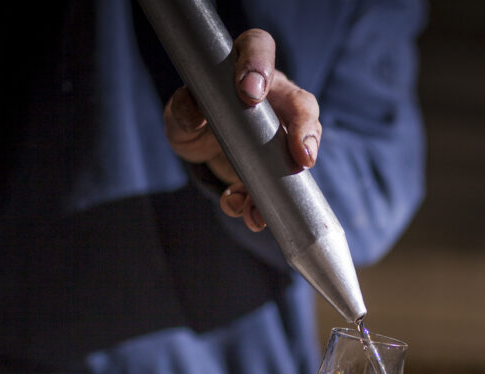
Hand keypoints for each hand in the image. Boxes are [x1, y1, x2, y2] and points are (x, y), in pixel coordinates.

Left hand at [163, 28, 321, 231]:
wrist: (202, 148)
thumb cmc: (195, 115)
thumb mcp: (180, 112)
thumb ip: (183, 108)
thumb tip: (194, 115)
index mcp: (244, 66)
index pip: (259, 48)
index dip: (259, 66)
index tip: (250, 93)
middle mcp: (273, 95)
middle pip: (301, 102)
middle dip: (304, 129)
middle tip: (301, 156)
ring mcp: (281, 130)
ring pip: (301, 148)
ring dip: (289, 180)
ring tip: (265, 205)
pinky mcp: (279, 163)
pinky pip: (281, 182)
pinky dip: (262, 202)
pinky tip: (247, 214)